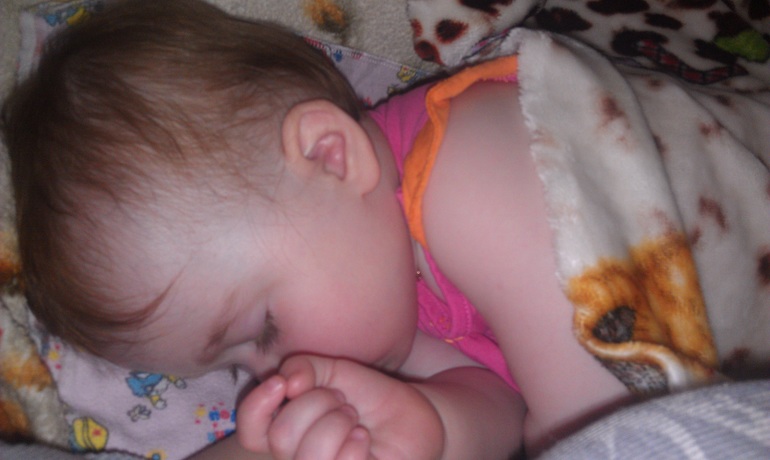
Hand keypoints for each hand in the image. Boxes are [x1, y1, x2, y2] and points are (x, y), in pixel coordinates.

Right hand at [237, 355, 444, 459]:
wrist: (414, 414)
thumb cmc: (369, 397)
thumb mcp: (333, 371)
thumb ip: (302, 367)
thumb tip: (287, 384)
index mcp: (287, 432)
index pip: (251, 432)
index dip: (257, 406)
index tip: (283, 383)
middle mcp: (299, 459)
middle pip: (282, 436)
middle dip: (316, 404)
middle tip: (342, 400)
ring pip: (308, 455)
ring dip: (336, 423)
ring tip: (354, 419)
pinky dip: (354, 444)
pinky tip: (364, 439)